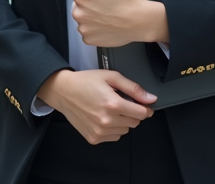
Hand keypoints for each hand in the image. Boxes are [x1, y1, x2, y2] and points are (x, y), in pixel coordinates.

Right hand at [36, 69, 156, 144]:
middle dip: (132, 113)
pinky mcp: (94, 138)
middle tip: (121, 102)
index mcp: (113, 104)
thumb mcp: (111, 77)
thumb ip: (133, 88)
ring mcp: (100, 131)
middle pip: (135, 123)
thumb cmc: (86, 82)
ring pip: (125, 130)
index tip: (144, 105)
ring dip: (123, 121)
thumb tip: (151, 99)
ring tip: (110, 109)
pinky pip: (114, 137)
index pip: (141, 113)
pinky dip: (113, 129)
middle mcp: (107, 120)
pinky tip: (104, 117)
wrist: (63, 92)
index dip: (146, 108)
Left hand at [71, 0, 167, 47]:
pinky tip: (107, 23)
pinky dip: (95, 28)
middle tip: (108, 2)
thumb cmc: (129, 0)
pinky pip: (88, 31)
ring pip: (84, 18)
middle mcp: (79, 14)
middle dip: (91, 2)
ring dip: (92, 15)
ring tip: (109, 13)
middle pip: (80, 4)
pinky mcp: (90, 39)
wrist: (141, 22)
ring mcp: (84, 28)